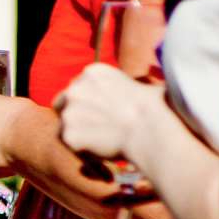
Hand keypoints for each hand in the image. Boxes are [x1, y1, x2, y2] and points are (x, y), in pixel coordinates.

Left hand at [53, 64, 167, 166]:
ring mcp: (69, 111)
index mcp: (92, 72)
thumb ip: (122, 86)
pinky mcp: (67, 134)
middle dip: (76, 113)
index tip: (100, 110)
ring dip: (78, 131)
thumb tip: (137, 88)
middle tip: (95, 125)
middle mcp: (75, 88)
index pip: (77, 86)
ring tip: (103, 136)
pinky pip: (70, 143)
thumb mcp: (139, 84)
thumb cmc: (155, 108)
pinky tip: (101, 146)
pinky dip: (81, 147)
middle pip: (63, 103)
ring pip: (64, 124)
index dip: (87, 100)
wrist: (151, 129)